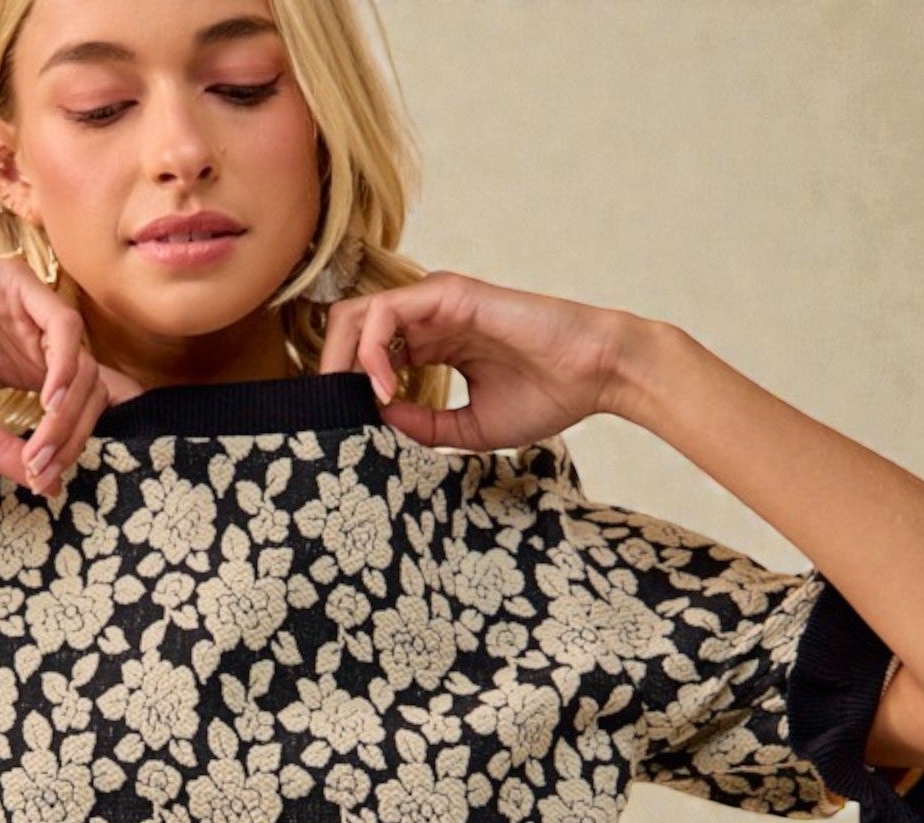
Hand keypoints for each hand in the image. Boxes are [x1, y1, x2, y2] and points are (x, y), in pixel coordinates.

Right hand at [0, 234, 144, 494]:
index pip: (78, 406)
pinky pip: (64, 329)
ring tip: (42, 443)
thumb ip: (4, 451)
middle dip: (74, 436)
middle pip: (91, 390)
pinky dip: (65, 369)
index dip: (74, 444)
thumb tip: (50, 487)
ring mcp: (32, 312)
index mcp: (27, 369)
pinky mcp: (19, 286)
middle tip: (42, 466)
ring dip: (69, 412)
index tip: (45, 479)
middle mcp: (37, 341)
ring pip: (84, 364)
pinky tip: (47, 402)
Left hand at [317, 269, 650, 451]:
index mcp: (434, 344)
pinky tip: (381, 388)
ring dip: (341, 360)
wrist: (594, 374)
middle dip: (330, 370)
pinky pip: (386, 313)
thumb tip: (376, 419)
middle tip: (329, 412)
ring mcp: (438, 301)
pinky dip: (371, 351)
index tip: (344, 426)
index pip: (368, 355)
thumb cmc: (547, 396)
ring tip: (348, 401)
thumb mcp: (468, 428)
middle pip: (352, 329)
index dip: (346, 388)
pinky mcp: (449, 293)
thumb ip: (421, 425)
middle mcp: (430, 318)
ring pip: (359, 315)